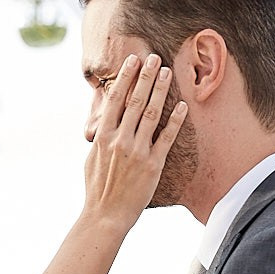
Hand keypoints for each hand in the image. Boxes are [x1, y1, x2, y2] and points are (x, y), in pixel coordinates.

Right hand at [84, 53, 187, 229]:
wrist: (105, 215)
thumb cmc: (98, 187)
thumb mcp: (92, 158)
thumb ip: (100, 137)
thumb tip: (105, 120)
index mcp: (102, 136)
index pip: (115, 99)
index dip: (126, 77)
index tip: (134, 61)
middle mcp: (120, 140)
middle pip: (134, 100)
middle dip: (146, 77)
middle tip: (155, 58)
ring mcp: (137, 151)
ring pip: (151, 114)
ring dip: (160, 91)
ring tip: (168, 72)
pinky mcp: (153, 164)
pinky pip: (167, 138)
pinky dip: (175, 120)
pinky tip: (182, 105)